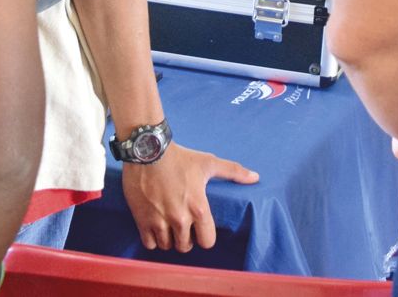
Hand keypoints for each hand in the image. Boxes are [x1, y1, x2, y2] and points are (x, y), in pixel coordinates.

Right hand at [121, 143, 257, 252]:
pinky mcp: (142, 220)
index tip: (200, 228)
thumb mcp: (208, 162)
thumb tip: (255, 177)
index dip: (204, 236)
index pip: (207, 242)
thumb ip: (233, 171)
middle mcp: (179, 219)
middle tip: (183, 226)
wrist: (148, 150)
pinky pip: (150, 243)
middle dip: (186, 239)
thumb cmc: (180, 158)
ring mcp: (159, 221)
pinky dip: (152, 239)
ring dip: (169, 239)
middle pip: (185, 247)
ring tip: (169, 226)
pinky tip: (155, 226)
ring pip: (167, 246)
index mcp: (198, 209)